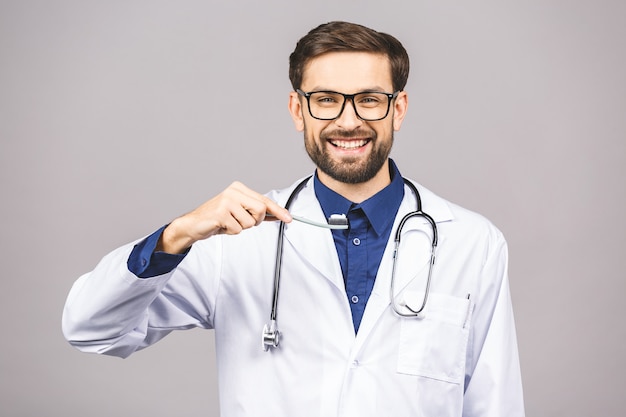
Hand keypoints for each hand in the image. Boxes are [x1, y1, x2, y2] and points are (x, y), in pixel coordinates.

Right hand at [157, 181, 291, 253]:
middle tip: (241, 221)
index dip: (278, 210)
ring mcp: (226, 200)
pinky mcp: (221, 212)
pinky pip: (238, 229)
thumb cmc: (218, 218)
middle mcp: (233, 191)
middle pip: (261, 210)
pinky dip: (231, 232)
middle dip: (255, 221)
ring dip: (241, 228)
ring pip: (250, 222)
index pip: (264, 200)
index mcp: (239, 188)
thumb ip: (257, 212)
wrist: (195, 224)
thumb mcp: (240, 213)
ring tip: (229, 223)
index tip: (289, 218)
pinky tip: (222, 226)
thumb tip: (278, 215)